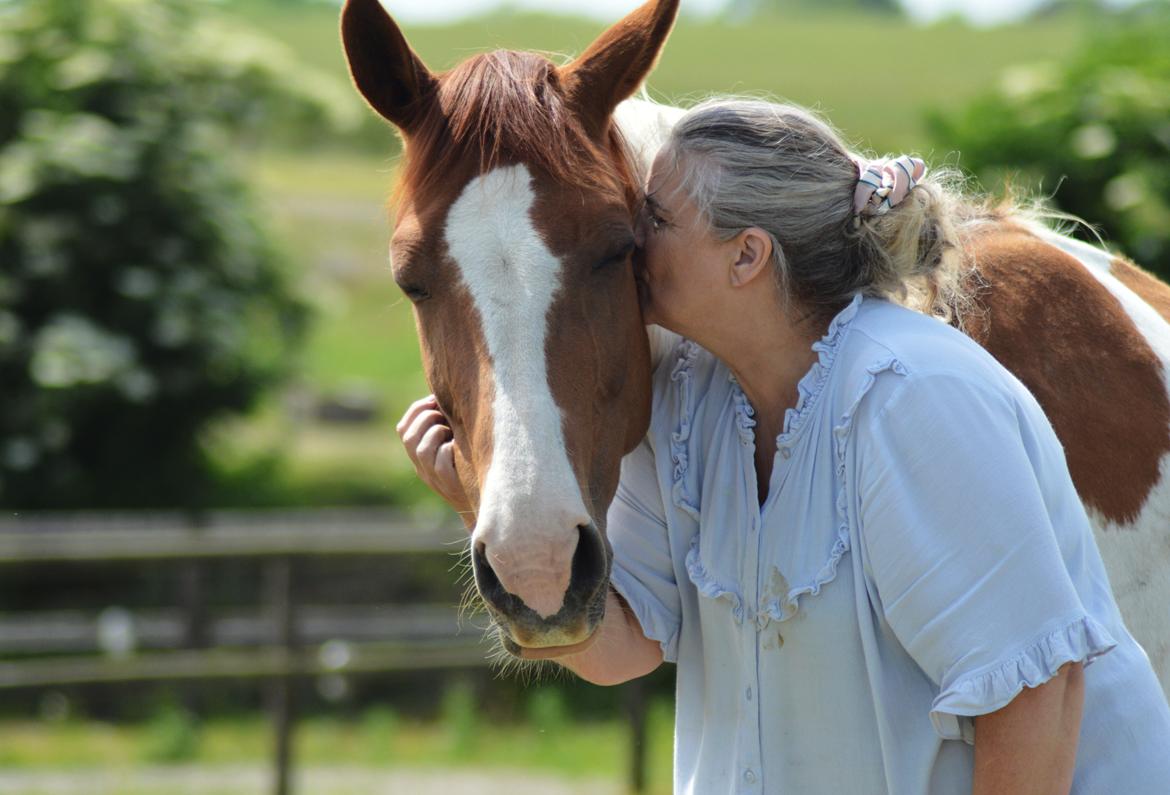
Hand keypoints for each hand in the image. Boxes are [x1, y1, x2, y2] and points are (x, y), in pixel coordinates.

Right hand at [396, 395, 472, 518]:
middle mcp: (422, 467)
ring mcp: (433, 477)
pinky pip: (440, 463)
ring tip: (451, 431)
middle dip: (426, 417)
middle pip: (408, 436)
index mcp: (419, 455)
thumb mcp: (456, 444)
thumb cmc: (473, 467)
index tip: (435, 399)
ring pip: (421, 449)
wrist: (484, 504)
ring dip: (436, 432)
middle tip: (445, 414)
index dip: (416, 409)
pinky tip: (457, 446)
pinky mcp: (449, 485)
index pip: (403, 428)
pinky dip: (447, 450)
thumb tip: (449, 395)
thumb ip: (448, 425)